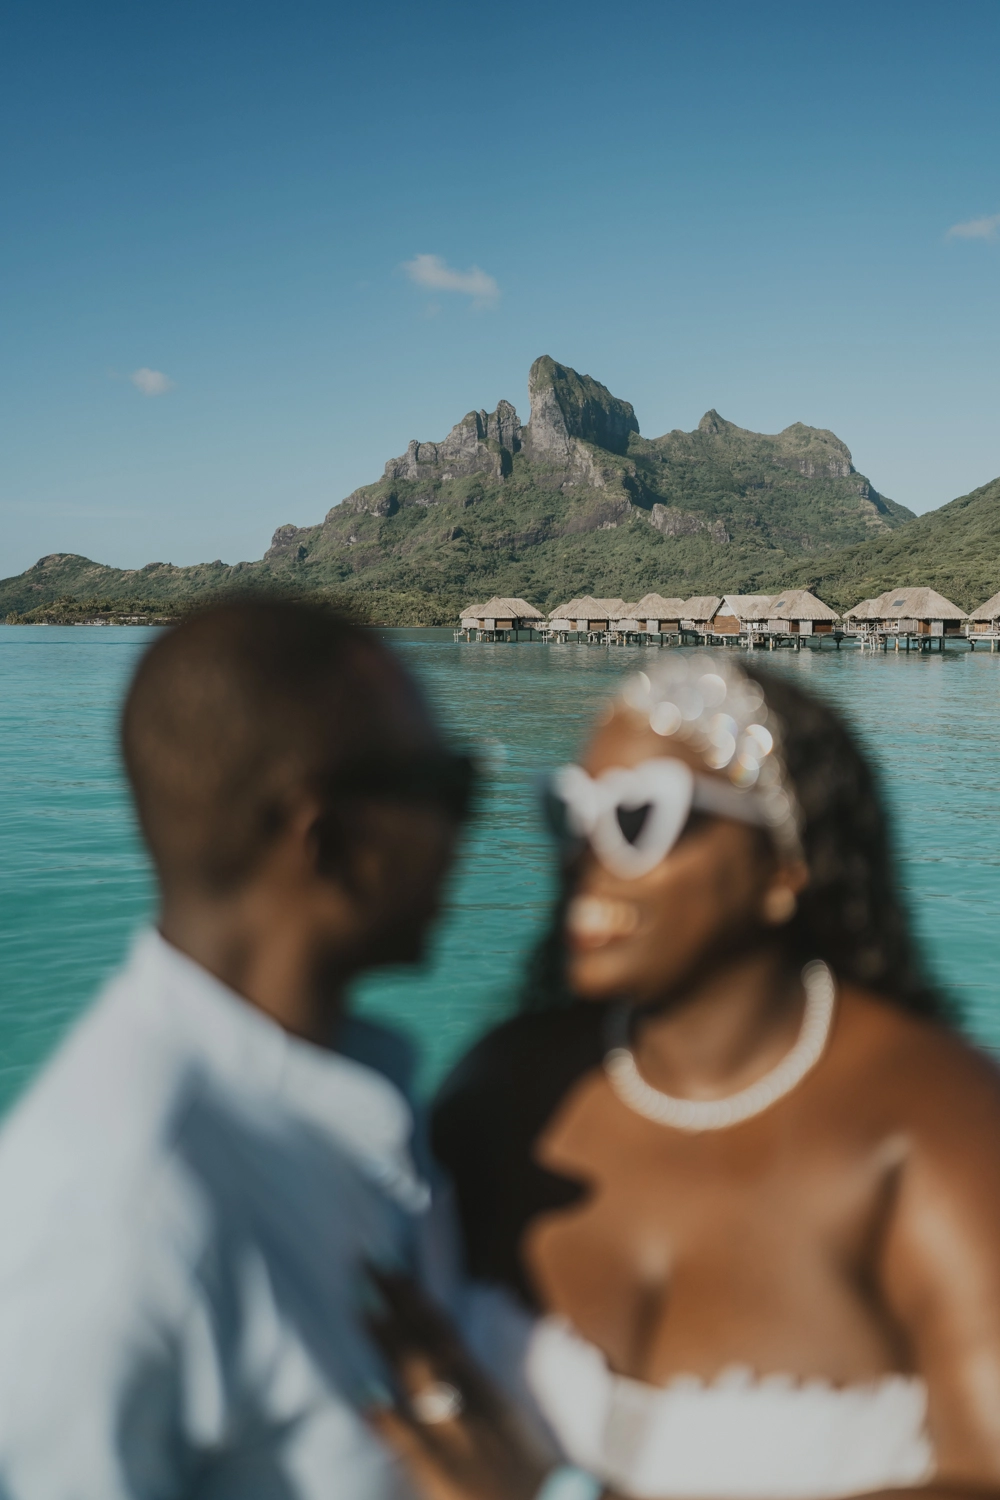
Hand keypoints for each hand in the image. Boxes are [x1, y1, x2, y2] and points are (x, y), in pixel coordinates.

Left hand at [365, 1267, 549, 1499]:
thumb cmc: (527, 1473)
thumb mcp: (505, 1419)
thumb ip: (474, 1391)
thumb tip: (442, 1361)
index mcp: (484, 1388)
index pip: (445, 1332)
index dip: (416, 1298)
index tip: (390, 1267)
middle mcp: (470, 1402)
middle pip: (428, 1343)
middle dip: (397, 1304)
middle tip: (366, 1265)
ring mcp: (456, 1434)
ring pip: (420, 1378)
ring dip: (390, 1342)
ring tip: (362, 1307)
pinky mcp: (444, 1472)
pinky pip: (412, 1442)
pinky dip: (388, 1419)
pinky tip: (364, 1397)